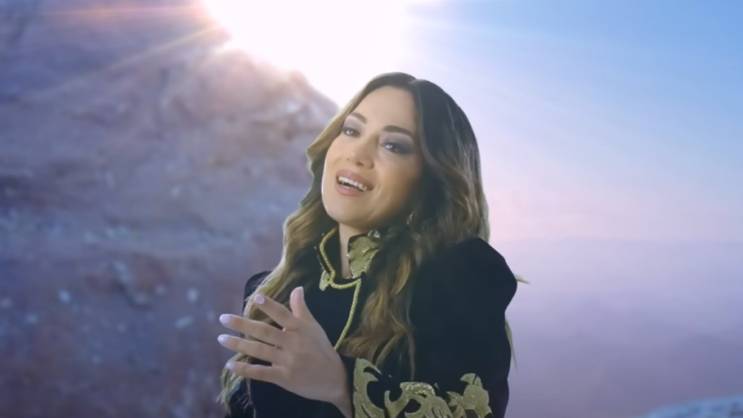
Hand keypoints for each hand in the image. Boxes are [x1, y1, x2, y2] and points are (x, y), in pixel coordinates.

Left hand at [217, 287, 349, 409]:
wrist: (334, 378)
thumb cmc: (322, 349)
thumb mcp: (314, 327)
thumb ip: (301, 309)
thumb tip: (297, 288)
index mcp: (300, 329)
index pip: (282, 314)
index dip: (269, 306)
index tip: (256, 297)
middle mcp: (293, 343)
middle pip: (264, 331)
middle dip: (242, 324)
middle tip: (223, 318)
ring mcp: (288, 361)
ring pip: (259, 350)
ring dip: (239, 344)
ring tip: (221, 339)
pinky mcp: (284, 378)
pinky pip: (261, 372)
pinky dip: (245, 369)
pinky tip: (230, 364)